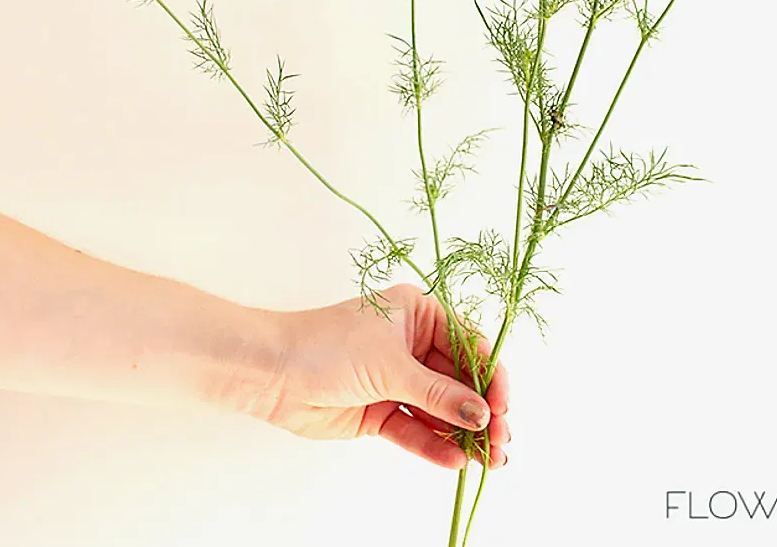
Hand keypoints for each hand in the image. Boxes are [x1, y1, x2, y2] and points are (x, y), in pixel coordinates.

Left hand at [246, 283, 509, 468]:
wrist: (272, 372)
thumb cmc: (328, 346)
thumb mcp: (391, 366)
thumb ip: (438, 394)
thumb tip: (482, 414)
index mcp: (419, 314)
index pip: (468, 344)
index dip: (489, 375)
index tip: (503, 405)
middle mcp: (412, 344)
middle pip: (458, 381)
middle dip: (481, 411)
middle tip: (502, 440)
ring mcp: (396, 380)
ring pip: (440, 410)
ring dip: (463, 434)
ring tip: (489, 459)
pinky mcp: (380, 411)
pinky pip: (415, 430)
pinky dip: (435, 446)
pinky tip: (456, 462)